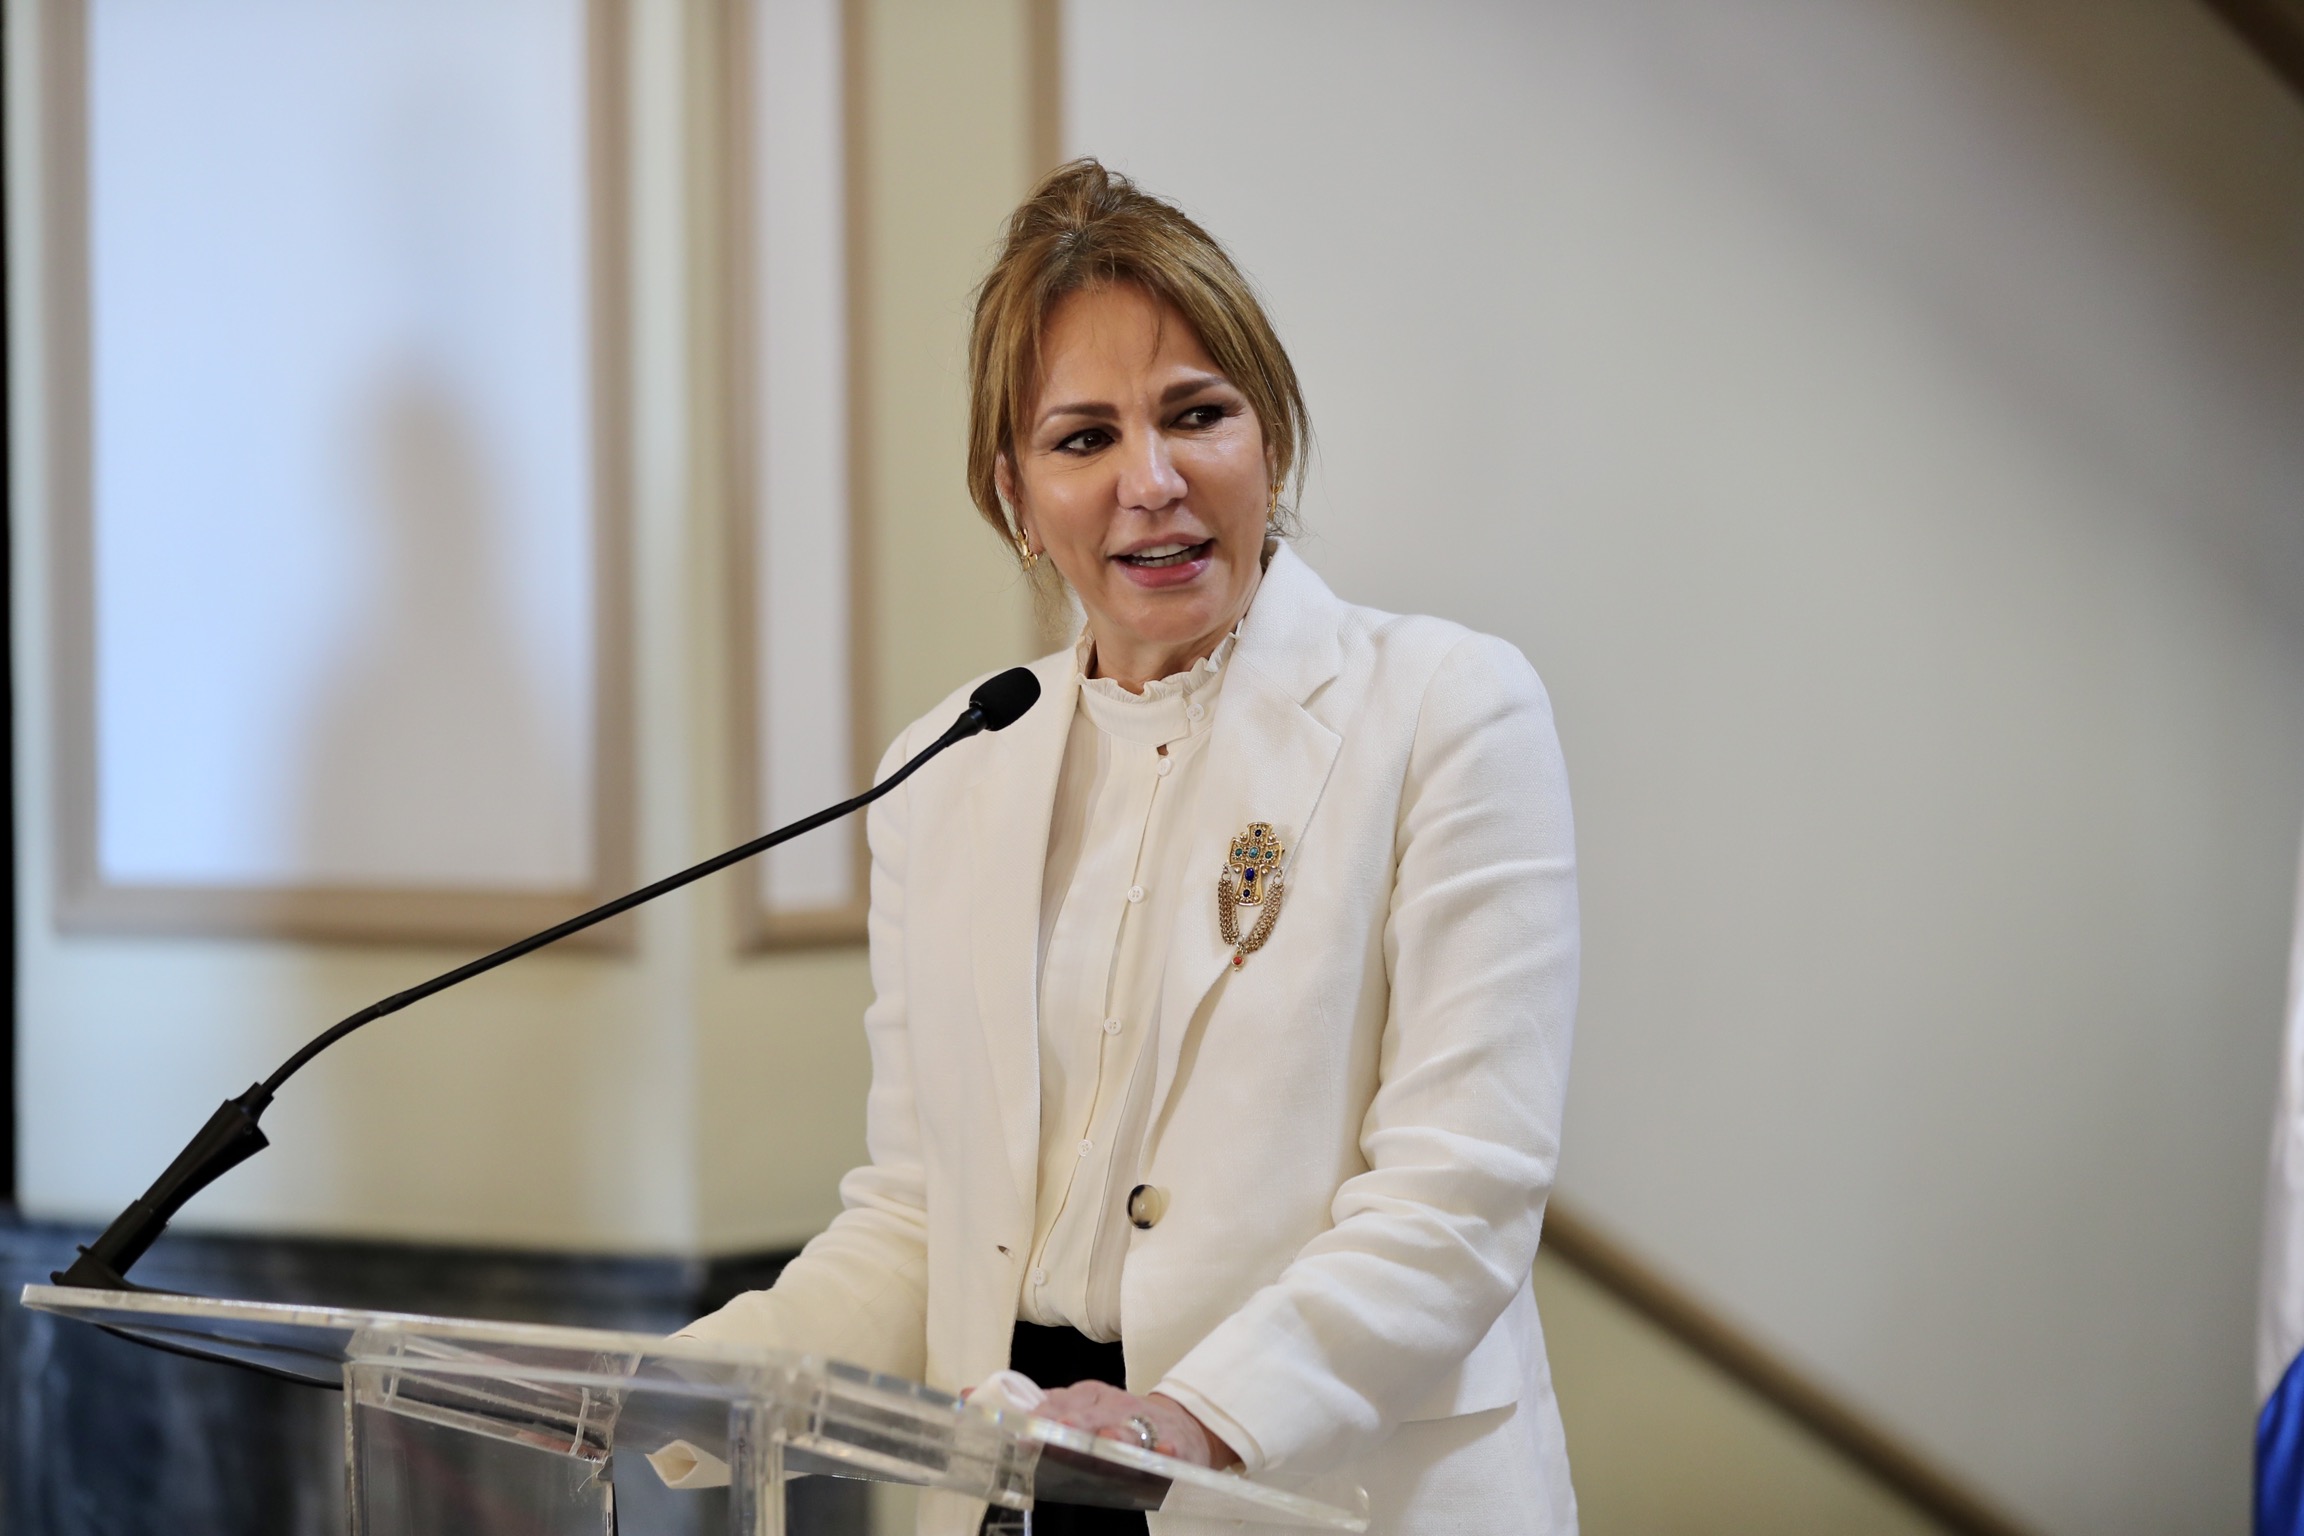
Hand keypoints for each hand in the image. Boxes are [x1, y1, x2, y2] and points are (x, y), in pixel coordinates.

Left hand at [1032, 1380, 1239, 1469]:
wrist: (1176, 1426)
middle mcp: (1115, 1406)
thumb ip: (1040, 1409)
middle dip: (1076, 1423)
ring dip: (1118, 1435)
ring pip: (1129, 1430)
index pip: (1062, 1401)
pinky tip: (1164, 1453)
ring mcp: (1145, 1424)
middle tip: (1060, 1431)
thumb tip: (979, 1397)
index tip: (1024, 1428)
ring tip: (1108, 1441)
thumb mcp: (1082, 1409)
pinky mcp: (1172, 1443)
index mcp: (1089, 1397)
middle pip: (1093, 1415)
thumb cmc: (1118, 1421)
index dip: (1043, 1414)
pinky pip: (1170, 1446)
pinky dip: (1167, 1450)